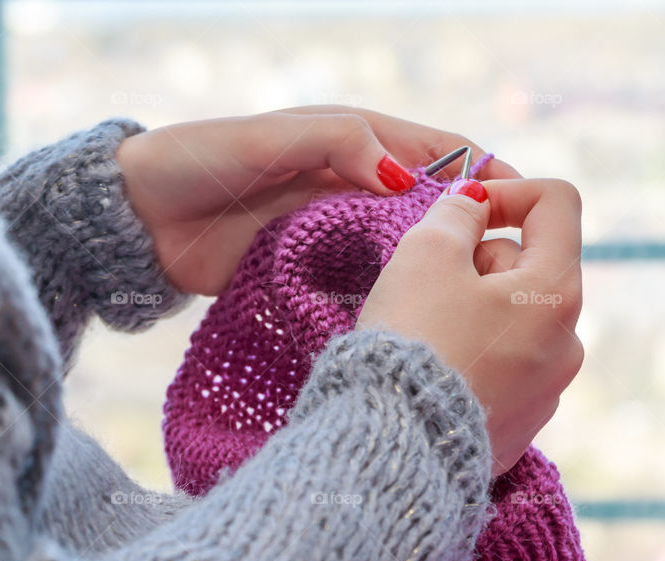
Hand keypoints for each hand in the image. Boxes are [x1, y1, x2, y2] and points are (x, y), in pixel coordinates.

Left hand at [115, 106, 519, 294]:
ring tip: (471, 302)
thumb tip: (408, 179)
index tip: (520, 207)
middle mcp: (354, 186)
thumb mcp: (277, 137)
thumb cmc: (204, 160)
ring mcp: (335, 231)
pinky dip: (391, 294)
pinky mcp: (312, 269)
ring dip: (434, 269)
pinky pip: (364, 281)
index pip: (439, 152)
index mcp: (354, 142)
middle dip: (469, 230)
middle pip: (430, 206)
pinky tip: (413, 319)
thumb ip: (342, 144)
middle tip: (503, 269)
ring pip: (403, 248)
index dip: (484, 174)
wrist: (144, 220)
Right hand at [356, 178, 583, 474]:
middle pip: (530, 264)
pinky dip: (472, 353)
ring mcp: (548, 388)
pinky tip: (435, 369)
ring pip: (513, 316)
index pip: (557, 203)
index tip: (461, 208)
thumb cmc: (413, 340)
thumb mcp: (426, 253)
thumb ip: (456, 212)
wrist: (396, 443)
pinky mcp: (520, 423)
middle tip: (427, 282)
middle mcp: (568, 341)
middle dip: (478, 259)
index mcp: (556, 292)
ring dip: (473, 306)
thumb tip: (473, 202)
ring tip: (427, 331)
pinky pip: (503, 364)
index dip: (507, 189)